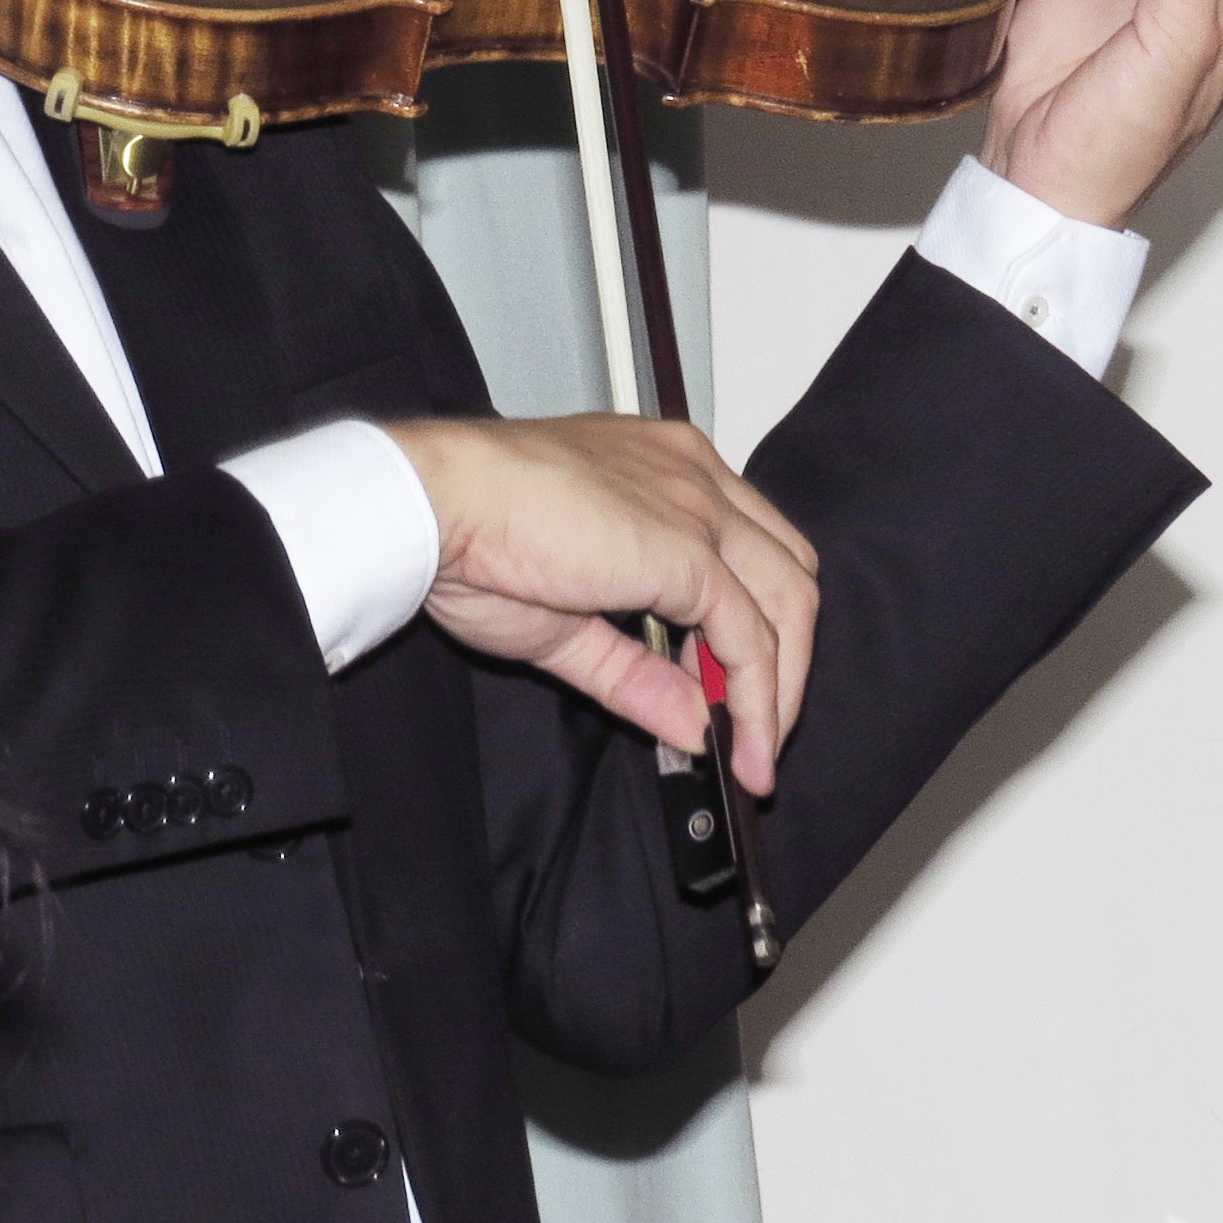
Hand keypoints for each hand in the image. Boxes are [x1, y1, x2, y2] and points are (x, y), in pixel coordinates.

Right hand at [385, 417, 817, 788]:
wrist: (432, 504)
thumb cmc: (472, 538)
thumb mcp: (567, 625)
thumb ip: (636, 673)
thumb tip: (690, 725)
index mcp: (667, 469)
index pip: (749, 546)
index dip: (753, 624)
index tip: (728, 693)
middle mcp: (696, 474)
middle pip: (788, 570)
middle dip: (784, 658)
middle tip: (754, 731)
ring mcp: (698, 507)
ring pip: (789, 599)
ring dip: (780, 688)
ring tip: (755, 753)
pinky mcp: (689, 550)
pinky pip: (751, 636)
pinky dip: (756, 699)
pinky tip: (739, 744)